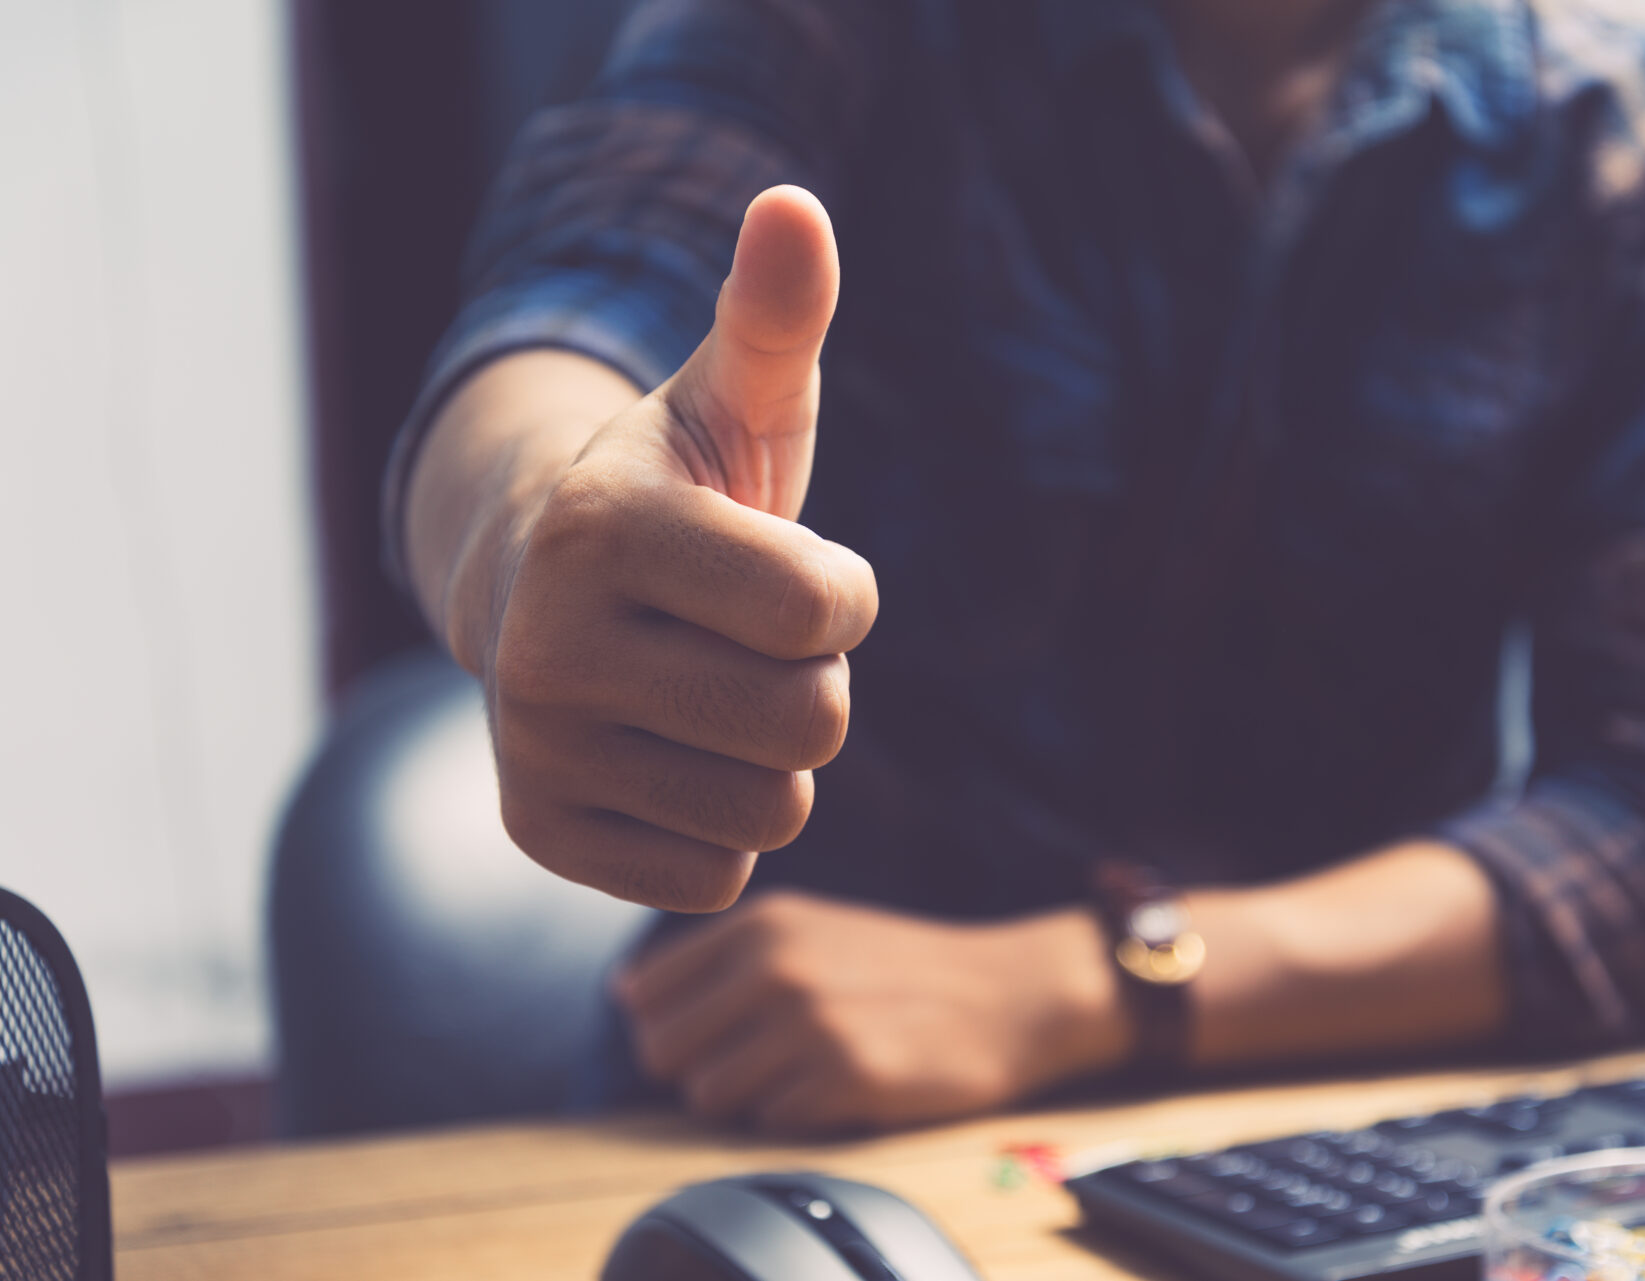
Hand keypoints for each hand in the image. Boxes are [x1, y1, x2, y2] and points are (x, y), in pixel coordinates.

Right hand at [427, 187, 878, 911]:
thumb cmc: (683, 492)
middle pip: (812, 723)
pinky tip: (676, 757)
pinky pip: (717, 876)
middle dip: (816, 684)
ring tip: (712, 694)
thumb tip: (796, 208)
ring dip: (773, 759)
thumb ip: (776, 315)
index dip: (843, 596)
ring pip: (773, 812)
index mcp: (607, 528)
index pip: (827, 611)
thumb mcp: (733, 398)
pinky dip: (724, 827)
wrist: (547, 587)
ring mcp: (535, 748)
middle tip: (751, 644)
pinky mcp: (540, 832)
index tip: (794, 572)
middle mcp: (549, 644)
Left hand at [614, 890, 1129, 1134]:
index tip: (711, 1029)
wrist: (1007, 995)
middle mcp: (777, 965)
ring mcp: (810, 1022)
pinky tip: (838, 1086)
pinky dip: (793, 1114)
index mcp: (762, 923)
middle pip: (662, 1049)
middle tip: (757, 1058)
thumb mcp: (808, 928)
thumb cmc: (897, 967)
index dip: (666, 1022)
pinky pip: (768, 1120)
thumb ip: (720, 955)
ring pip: (707, 1093)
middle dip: (696, 1065)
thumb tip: (627, 996)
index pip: (644, 993)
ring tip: (798, 1072)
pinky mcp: (846, 1077)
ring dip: (743, 1095)